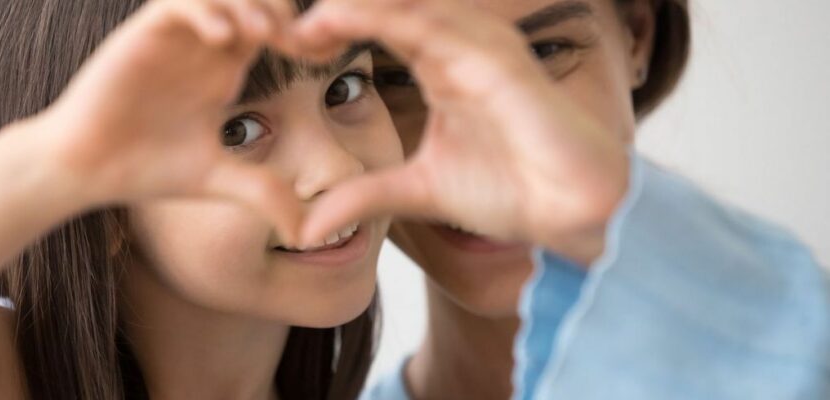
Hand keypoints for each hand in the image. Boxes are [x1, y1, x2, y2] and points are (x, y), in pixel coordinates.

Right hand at [29, 0, 302, 241]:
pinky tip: (222, 40)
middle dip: (283, 10)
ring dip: (248, 3)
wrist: (85, 168)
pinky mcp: (142, 34)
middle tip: (297, 40)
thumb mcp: (219, 180)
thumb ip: (264, 193)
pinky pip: (178, 2)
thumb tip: (308, 234)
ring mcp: (175, 37)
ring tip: (264, 34)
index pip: (276, 29)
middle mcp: (204, 45)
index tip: (329, 55)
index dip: (307, 36)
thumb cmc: (146, 168)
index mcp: (226, 69)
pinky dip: (205, 10)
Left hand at [291, 0, 630, 262]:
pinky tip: (352, 17)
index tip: (283, 44)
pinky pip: (443, 27)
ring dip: (359, 8)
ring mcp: (483, 49)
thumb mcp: (416, 192)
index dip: (331, 30)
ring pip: (412, 7)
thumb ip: (364, 196)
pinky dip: (398, 18)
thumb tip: (305, 227)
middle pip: (389, 8)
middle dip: (336, 12)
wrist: (571, 212)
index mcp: (440, 66)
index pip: (379, 28)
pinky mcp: (502, 62)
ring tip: (309, 20)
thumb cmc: (508, 190)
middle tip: (278, 22)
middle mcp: (460, 48)